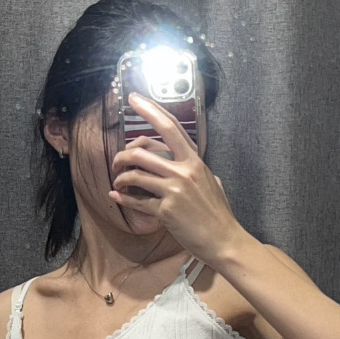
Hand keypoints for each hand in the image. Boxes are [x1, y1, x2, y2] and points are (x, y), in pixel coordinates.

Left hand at [109, 94, 244, 264]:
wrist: (223, 240)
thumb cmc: (218, 212)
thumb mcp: (211, 181)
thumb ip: (195, 168)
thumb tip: (184, 161)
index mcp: (194, 160)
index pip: (169, 127)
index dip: (149, 110)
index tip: (133, 98)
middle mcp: (183, 171)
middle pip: (141, 151)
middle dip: (122, 156)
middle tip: (117, 162)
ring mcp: (173, 190)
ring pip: (134, 175)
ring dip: (121, 178)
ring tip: (119, 183)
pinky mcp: (165, 211)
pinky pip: (136, 201)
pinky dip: (123, 199)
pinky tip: (116, 197)